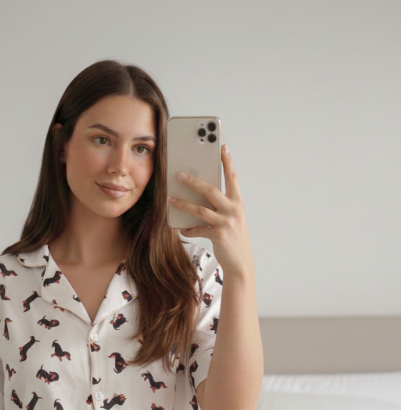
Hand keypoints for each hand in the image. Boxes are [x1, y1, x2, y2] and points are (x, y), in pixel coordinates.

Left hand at [168, 145, 252, 278]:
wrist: (240, 262)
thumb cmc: (233, 238)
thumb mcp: (231, 219)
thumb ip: (219, 206)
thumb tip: (198, 196)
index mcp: (237, 202)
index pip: (232, 178)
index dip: (227, 162)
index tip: (222, 147)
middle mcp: (233, 210)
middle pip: (210, 190)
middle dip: (193, 181)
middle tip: (179, 175)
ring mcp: (226, 222)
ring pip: (200, 209)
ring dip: (183, 203)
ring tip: (170, 199)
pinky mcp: (219, 235)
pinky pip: (198, 229)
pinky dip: (188, 229)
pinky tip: (181, 229)